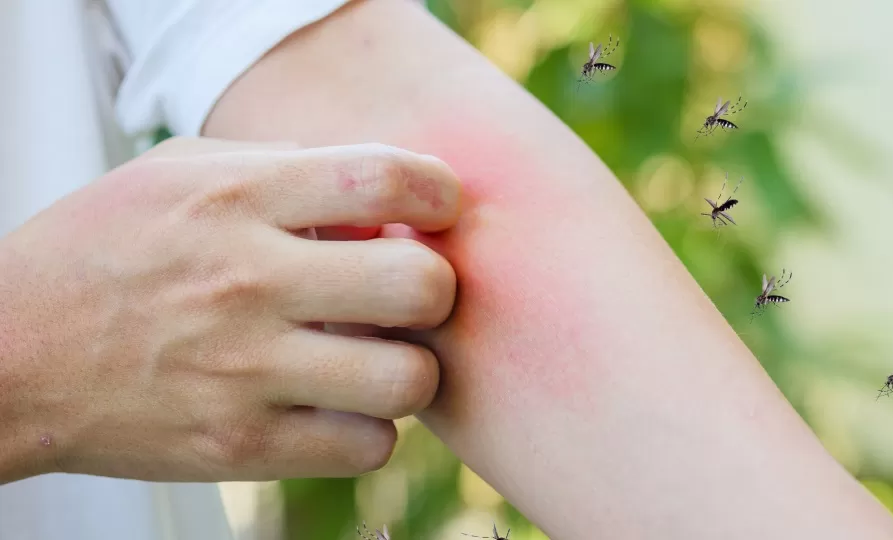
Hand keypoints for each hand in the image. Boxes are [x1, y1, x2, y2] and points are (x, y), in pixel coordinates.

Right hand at [0, 137, 460, 482]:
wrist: (8, 356)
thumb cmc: (104, 249)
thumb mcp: (180, 173)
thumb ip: (284, 167)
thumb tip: (383, 191)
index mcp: (237, 198)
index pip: (384, 176)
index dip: (439, 191)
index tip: (437, 208)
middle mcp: (248, 281)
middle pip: (419, 285)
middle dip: (434, 287)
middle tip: (408, 293)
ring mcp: (245, 371)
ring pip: (407, 380)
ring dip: (408, 368)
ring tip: (373, 356)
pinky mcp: (240, 447)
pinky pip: (367, 446)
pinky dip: (367, 428)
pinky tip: (336, 405)